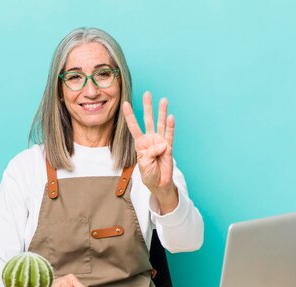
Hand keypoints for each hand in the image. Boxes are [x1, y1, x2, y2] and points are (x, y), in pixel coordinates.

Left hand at [123, 91, 178, 213]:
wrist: (159, 184)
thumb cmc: (148, 174)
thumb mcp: (144, 164)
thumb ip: (150, 153)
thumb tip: (161, 145)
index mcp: (140, 143)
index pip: (133, 127)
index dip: (129, 116)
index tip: (125, 104)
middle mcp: (150, 139)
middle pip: (148, 120)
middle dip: (148, 107)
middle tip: (148, 93)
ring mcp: (160, 142)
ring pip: (160, 124)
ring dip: (161, 112)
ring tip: (163, 100)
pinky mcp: (169, 147)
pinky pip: (169, 135)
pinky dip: (170, 127)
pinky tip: (170, 117)